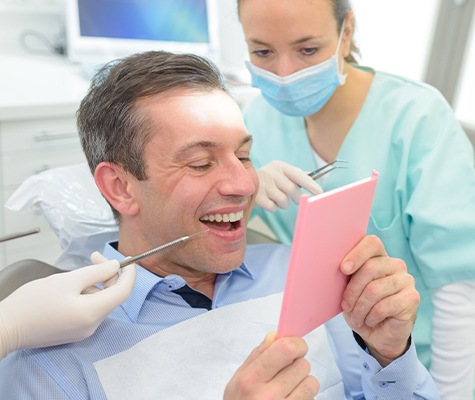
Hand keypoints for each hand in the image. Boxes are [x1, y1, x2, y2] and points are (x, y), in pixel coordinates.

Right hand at [0, 253, 135, 358]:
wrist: (6, 327)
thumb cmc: (34, 302)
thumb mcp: (68, 280)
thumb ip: (96, 272)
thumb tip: (116, 266)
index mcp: (93, 313)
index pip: (124, 292)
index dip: (130, 274)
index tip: (129, 259)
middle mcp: (92, 325)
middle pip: (112, 296)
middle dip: (108, 274)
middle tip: (95, 257)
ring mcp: (83, 331)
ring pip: (100, 302)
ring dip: (96, 284)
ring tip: (77, 273)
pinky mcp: (73, 332)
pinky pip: (89, 310)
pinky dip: (87, 295)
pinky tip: (72, 287)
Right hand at [224, 332, 318, 398]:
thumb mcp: (238, 379)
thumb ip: (256, 356)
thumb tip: (274, 336)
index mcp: (251, 379)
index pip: (286, 349)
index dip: (296, 344)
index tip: (294, 346)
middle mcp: (268, 396)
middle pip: (302, 364)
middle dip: (296, 364)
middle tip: (285, 372)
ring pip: (311, 381)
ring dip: (302, 382)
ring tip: (288, 388)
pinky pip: (311, 398)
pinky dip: (304, 395)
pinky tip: (290, 399)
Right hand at [256, 161, 322, 211]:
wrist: (242, 183)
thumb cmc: (268, 180)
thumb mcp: (280, 173)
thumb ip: (296, 175)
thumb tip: (313, 176)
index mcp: (279, 165)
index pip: (298, 174)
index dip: (310, 184)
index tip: (320, 192)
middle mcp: (271, 172)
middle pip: (292, 190)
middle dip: (296, 198)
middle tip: (295, 199)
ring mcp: (262, 184)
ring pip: (283, 201)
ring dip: (283, 204)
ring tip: (276, 198)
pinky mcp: (256, 196)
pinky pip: (273, 207)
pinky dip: (273, 207)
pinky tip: (268, 201)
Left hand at [340, 235, 418, 365]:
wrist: (377, 334)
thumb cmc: (359, 306)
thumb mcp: (348, 289)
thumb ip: (345, 274)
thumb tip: (330, 264)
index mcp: (378, 256)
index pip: (372, 243)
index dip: (357, 254)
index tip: (343, 269)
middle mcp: (395, 264)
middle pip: (370, 268)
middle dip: (352, 290)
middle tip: (345, 306)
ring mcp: (406, 280)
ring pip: (375, 289)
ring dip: (360, 307)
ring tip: (356, 317)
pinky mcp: (412, 298)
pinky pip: (384, 306)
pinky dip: (371, 317)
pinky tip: (369, 320)